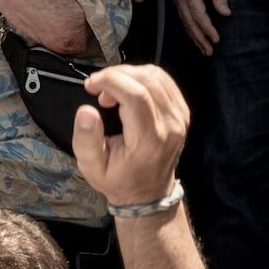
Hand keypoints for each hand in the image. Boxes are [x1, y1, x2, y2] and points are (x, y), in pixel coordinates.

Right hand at [73, 64, 187, 206]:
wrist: (148, 194)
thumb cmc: (120, 180)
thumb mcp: (92, 168)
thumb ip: (86, 140)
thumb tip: (86, 112)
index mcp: (149, 140)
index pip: (135, 95)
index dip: (110, 80)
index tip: (91, 85)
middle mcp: (170, 126)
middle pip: (146, 80)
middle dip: (116, 74)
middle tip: (99, 89)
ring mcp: (180, 118)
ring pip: (156, 76)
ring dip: (128, 74)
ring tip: (111, 92)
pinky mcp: (182, 112)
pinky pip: (164, 81)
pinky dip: (142, 78)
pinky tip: (128, 90)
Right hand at [170, 0, 229, 54]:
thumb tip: (226, 14)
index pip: (199, 16)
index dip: (208, 29)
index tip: (216, 39)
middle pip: (189, 23)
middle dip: (200, 39)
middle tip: (209, 52)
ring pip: (185, 22)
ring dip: (194, 37)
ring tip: (204, 49)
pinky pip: (183, 18)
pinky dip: (189, 29)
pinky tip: (196, 36)